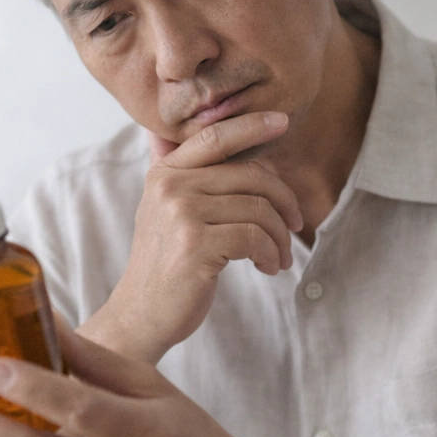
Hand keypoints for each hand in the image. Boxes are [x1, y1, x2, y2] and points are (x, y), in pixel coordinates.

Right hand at [83, 111, 301, 364]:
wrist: (141, 314)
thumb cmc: (165, 265)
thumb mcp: (166, 212)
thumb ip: (185, 175)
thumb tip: (205, 136)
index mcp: (164, 173)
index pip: (215, 137)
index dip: (252, 125)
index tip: (282, 122)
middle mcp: (170, 186)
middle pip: (251, 176)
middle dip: (284, 202)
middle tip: (295, 225)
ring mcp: (181, 214)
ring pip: (259, 209)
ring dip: (280, 238)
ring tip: (279, 257)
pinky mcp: (196, 245)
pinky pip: (255, 237)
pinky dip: (271, 254)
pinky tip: (268, 268)